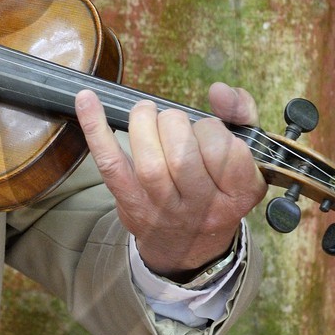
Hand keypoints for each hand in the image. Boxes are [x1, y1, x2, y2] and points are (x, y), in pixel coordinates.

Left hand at [75, 81, 266, 277]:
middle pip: (184, 156)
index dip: (214, 130)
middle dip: (175, 124)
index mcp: (237, 194)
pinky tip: (87, 100)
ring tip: (146, 113)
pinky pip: (110, 163)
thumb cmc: (218, 187)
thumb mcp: (247, 156)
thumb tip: (219, 90)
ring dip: (144, 124)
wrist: (190, 245)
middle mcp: (201, 207)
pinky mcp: (130, 202)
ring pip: (150, 163)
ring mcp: (163, 208)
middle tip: (173, 121)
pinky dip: (96, 128)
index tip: (207, 131)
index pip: (226, 151)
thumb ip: (242, 114)